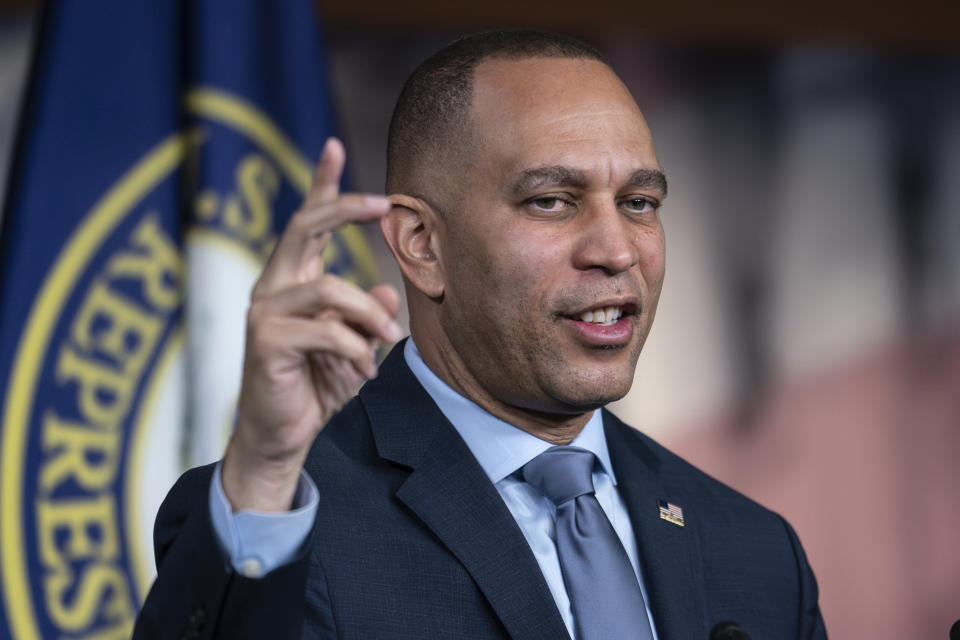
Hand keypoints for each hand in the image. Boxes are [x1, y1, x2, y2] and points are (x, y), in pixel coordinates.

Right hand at [222, 138, 401, 511]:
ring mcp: (264, 312)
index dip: (321, 184)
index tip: (334, 146)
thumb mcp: (354, 347)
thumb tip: (387, 294)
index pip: (305, 223)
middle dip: (344, 209)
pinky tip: (361, 370)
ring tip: (385, 345)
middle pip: (303, 228)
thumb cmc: (315, 386)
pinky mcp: (266, 341)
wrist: (282, 436)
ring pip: (332, 290)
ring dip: (369, 318)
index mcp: (292, 281)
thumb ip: (367, 318)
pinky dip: (355, 350)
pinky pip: (327, 331)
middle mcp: (272, 287)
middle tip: (383, 204)